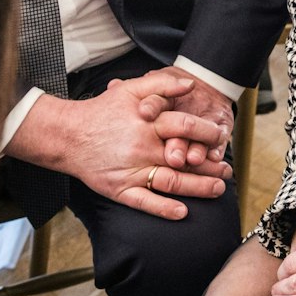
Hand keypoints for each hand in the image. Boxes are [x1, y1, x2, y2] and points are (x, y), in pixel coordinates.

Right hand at [15, 69, 231, 220]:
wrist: (69, 135)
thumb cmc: (102, 111)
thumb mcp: (130, 89)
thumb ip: (161, 83)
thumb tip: (191, 84)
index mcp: (147, 123)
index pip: (186, 127)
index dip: (208, 132)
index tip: (221, 135)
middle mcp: (142, 148)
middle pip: (184, 158)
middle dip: (210, 165)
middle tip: (227, 168)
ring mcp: (131, 171)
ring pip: (171, 182)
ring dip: (198, 188)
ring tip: (218, 188)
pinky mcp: (120, 190)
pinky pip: (145, 202)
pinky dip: (165, 209)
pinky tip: (183, 212)